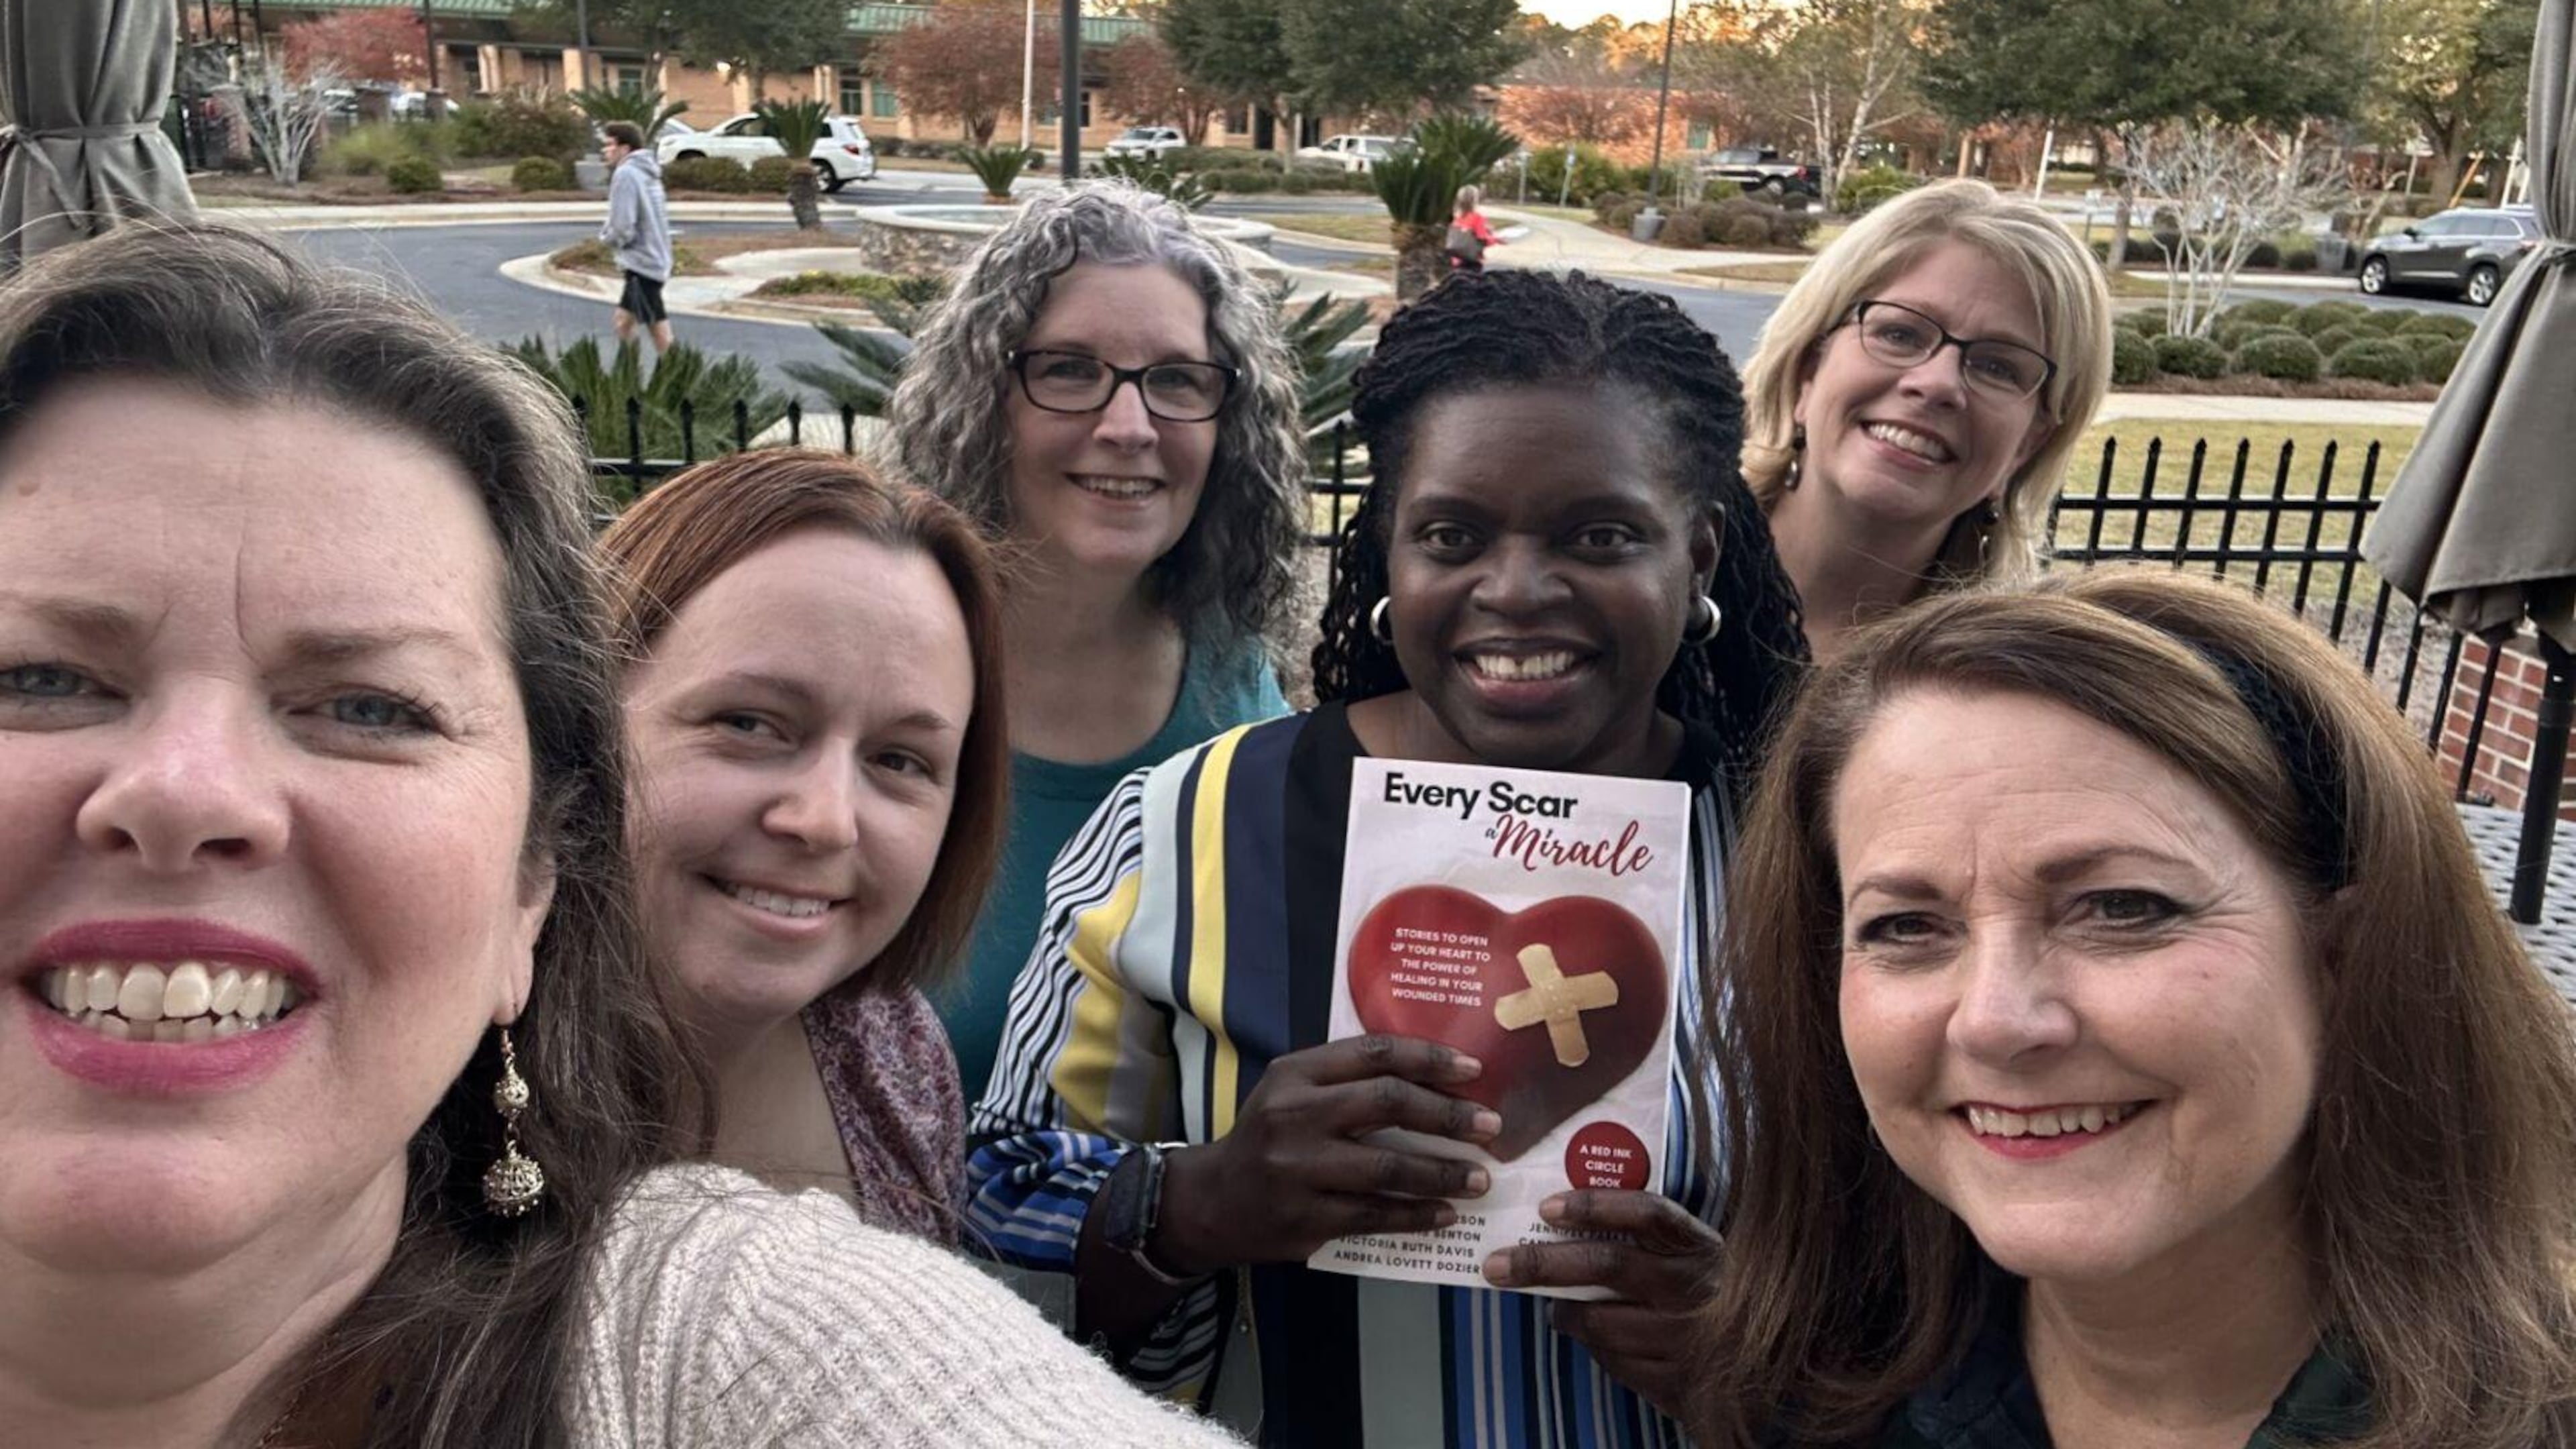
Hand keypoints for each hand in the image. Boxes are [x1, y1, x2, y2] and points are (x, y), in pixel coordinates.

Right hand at [1155, 1034, 1499, 1270]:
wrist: (1211, 1202)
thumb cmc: (1268, 1139)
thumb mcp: (1292, 1092)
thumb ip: (1346, 1079)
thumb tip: (1434, 1078)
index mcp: (1295, 1074)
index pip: (1375, 1053)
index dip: (1430, 1059)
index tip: (1473, 1072)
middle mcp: (1294, 1115)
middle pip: (1387, 1103)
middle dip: (1448, 1115)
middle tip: (1490, 1127)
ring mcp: (1298, 1169)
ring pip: (1388, 1168)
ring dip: (1442, 1174)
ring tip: (1478, 1179)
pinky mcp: (1305, 1218)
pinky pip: (1375, 1215)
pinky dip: (1416, 1215)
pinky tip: (1444, 1214)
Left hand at [1480, 1190, 1721, 1422]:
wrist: (1777, 1363)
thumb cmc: (1715, 1295)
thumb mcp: (1697, 1258)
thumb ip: (1651, 1240)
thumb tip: (1564, 1221)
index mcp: (1701, 1247)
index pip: (1647, 1213)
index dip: (1595, 1205)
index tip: (1548, 1206)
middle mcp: (1695, 1289)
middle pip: (1607, 1264)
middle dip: (1542, 1263)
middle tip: (1497, 1265)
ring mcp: (1687, 1340)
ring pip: (1599, 1322)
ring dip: (1562, 1312)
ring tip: (1549, 1305)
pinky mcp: (1679, 1384)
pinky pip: (1614, 1362)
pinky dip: (1593, 1347)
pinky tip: (1589, 1336)